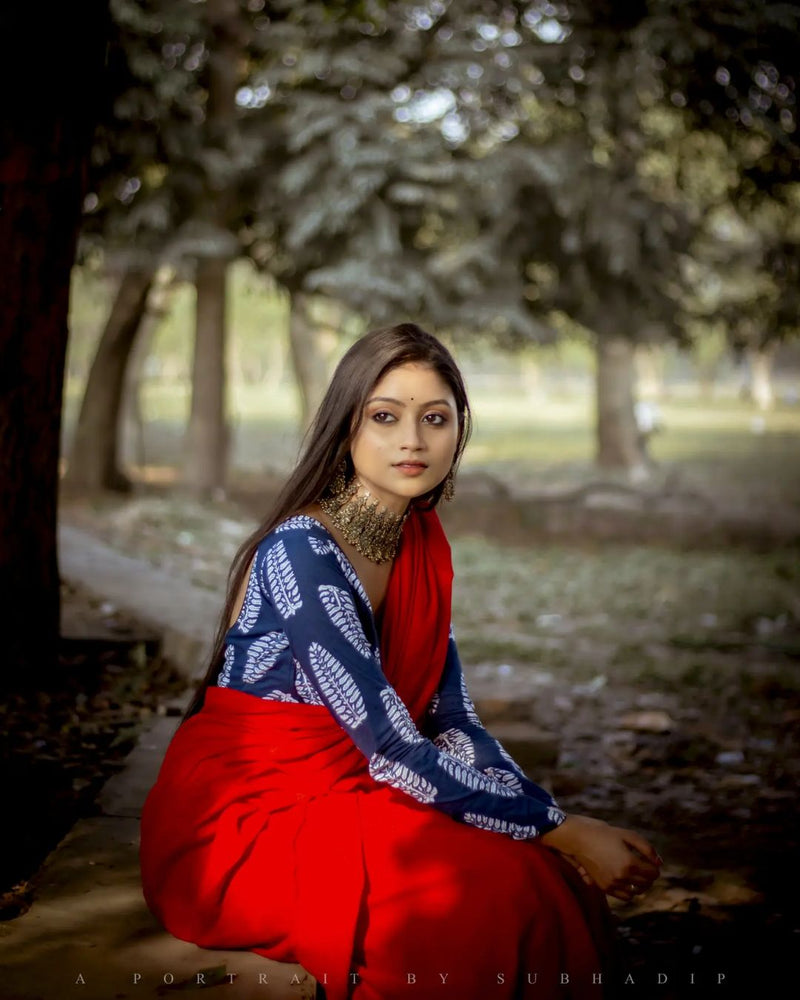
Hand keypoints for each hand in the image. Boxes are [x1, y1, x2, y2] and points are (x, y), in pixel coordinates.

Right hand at [539, 814, 662, 901]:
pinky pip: (624, 896)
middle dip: (649, 876)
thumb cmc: (604, 833)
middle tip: (646, 867)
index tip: (651, 862)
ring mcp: (612, 884)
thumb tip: (659, 862)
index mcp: (630, 863)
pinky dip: (629, 891)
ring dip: (641, 885)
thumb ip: (647, 848)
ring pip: (637, 892)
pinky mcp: (604, 887)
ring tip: (637, 874)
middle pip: (646, 883)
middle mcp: (622, 877)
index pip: (653, 873)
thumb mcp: (627, 835)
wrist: (579, 839)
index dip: (654, 867)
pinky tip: (626, 880)